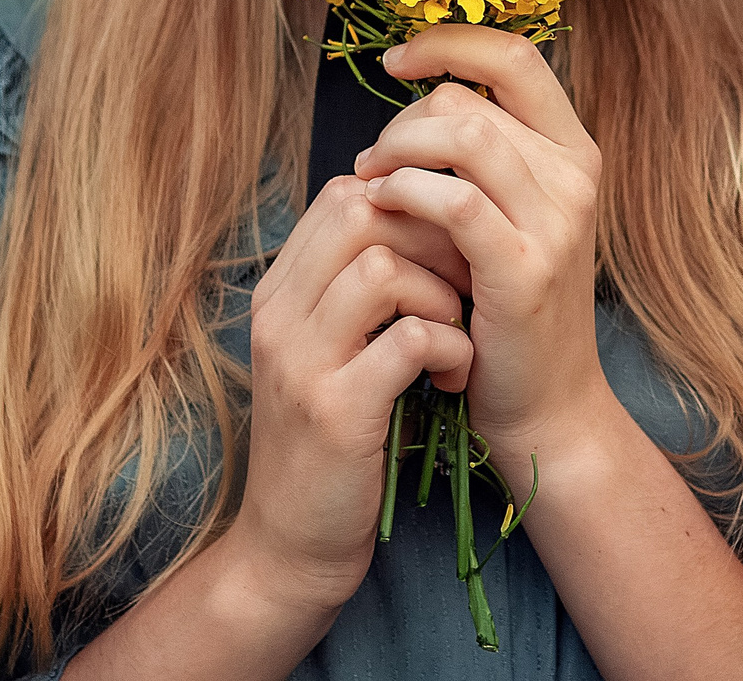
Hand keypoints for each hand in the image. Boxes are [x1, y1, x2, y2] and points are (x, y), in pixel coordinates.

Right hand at [233, 171, 475, 613]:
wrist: (291, 547)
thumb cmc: (330, 440)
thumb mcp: (327, 351)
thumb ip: (353, 290)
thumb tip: (423, 219)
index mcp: (279, 293)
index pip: (343, 195)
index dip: (410, 208)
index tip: (446, 254)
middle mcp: (279, 316)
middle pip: (361, 212)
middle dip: (432, 237)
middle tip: (463, 285)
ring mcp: (302, 362)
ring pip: (384, 267)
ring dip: (443, 294)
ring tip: (458, 334)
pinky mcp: (335, 412)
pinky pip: (411, 339)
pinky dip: (452, 350)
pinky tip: (455, 379)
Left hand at [353, 24, 612, 472]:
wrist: (546, 405)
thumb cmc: (508, 308)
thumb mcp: (511, 216)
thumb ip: (485, 157)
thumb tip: (421, 94)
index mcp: (573, 152)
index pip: (515, 56)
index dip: (450, 43)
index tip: (396, 59)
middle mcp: (575, 177)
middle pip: (469, 100)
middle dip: (402, 121)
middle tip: (371, 163)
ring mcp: (556, 222)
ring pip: (461, 136)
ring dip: (396, 151)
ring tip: (369, 184)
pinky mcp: (524, 268)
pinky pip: (453, 199)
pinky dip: (405, 193)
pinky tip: (382, 208)